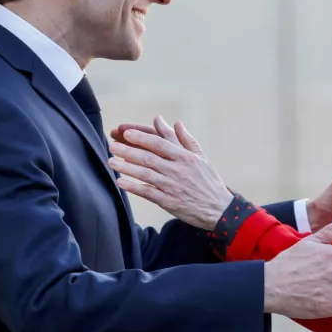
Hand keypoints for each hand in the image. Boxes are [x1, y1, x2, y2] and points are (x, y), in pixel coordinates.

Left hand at [108, 117, 231, 229]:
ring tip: (111, 161)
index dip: (142, 138)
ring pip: (145, 174)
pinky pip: (147, 192)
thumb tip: (175, 123)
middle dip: (128, 151)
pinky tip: (120, 182)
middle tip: (112, 146)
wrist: (219, 209)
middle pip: (148, 158)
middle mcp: (178, 170)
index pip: (160, 143)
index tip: (126, 132)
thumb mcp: (201, 158)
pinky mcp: (168, 202)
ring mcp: (172, 186)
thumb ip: (187, 140)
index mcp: (186, 157)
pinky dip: (133, 187)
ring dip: (126, 167)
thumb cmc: (209, 182)